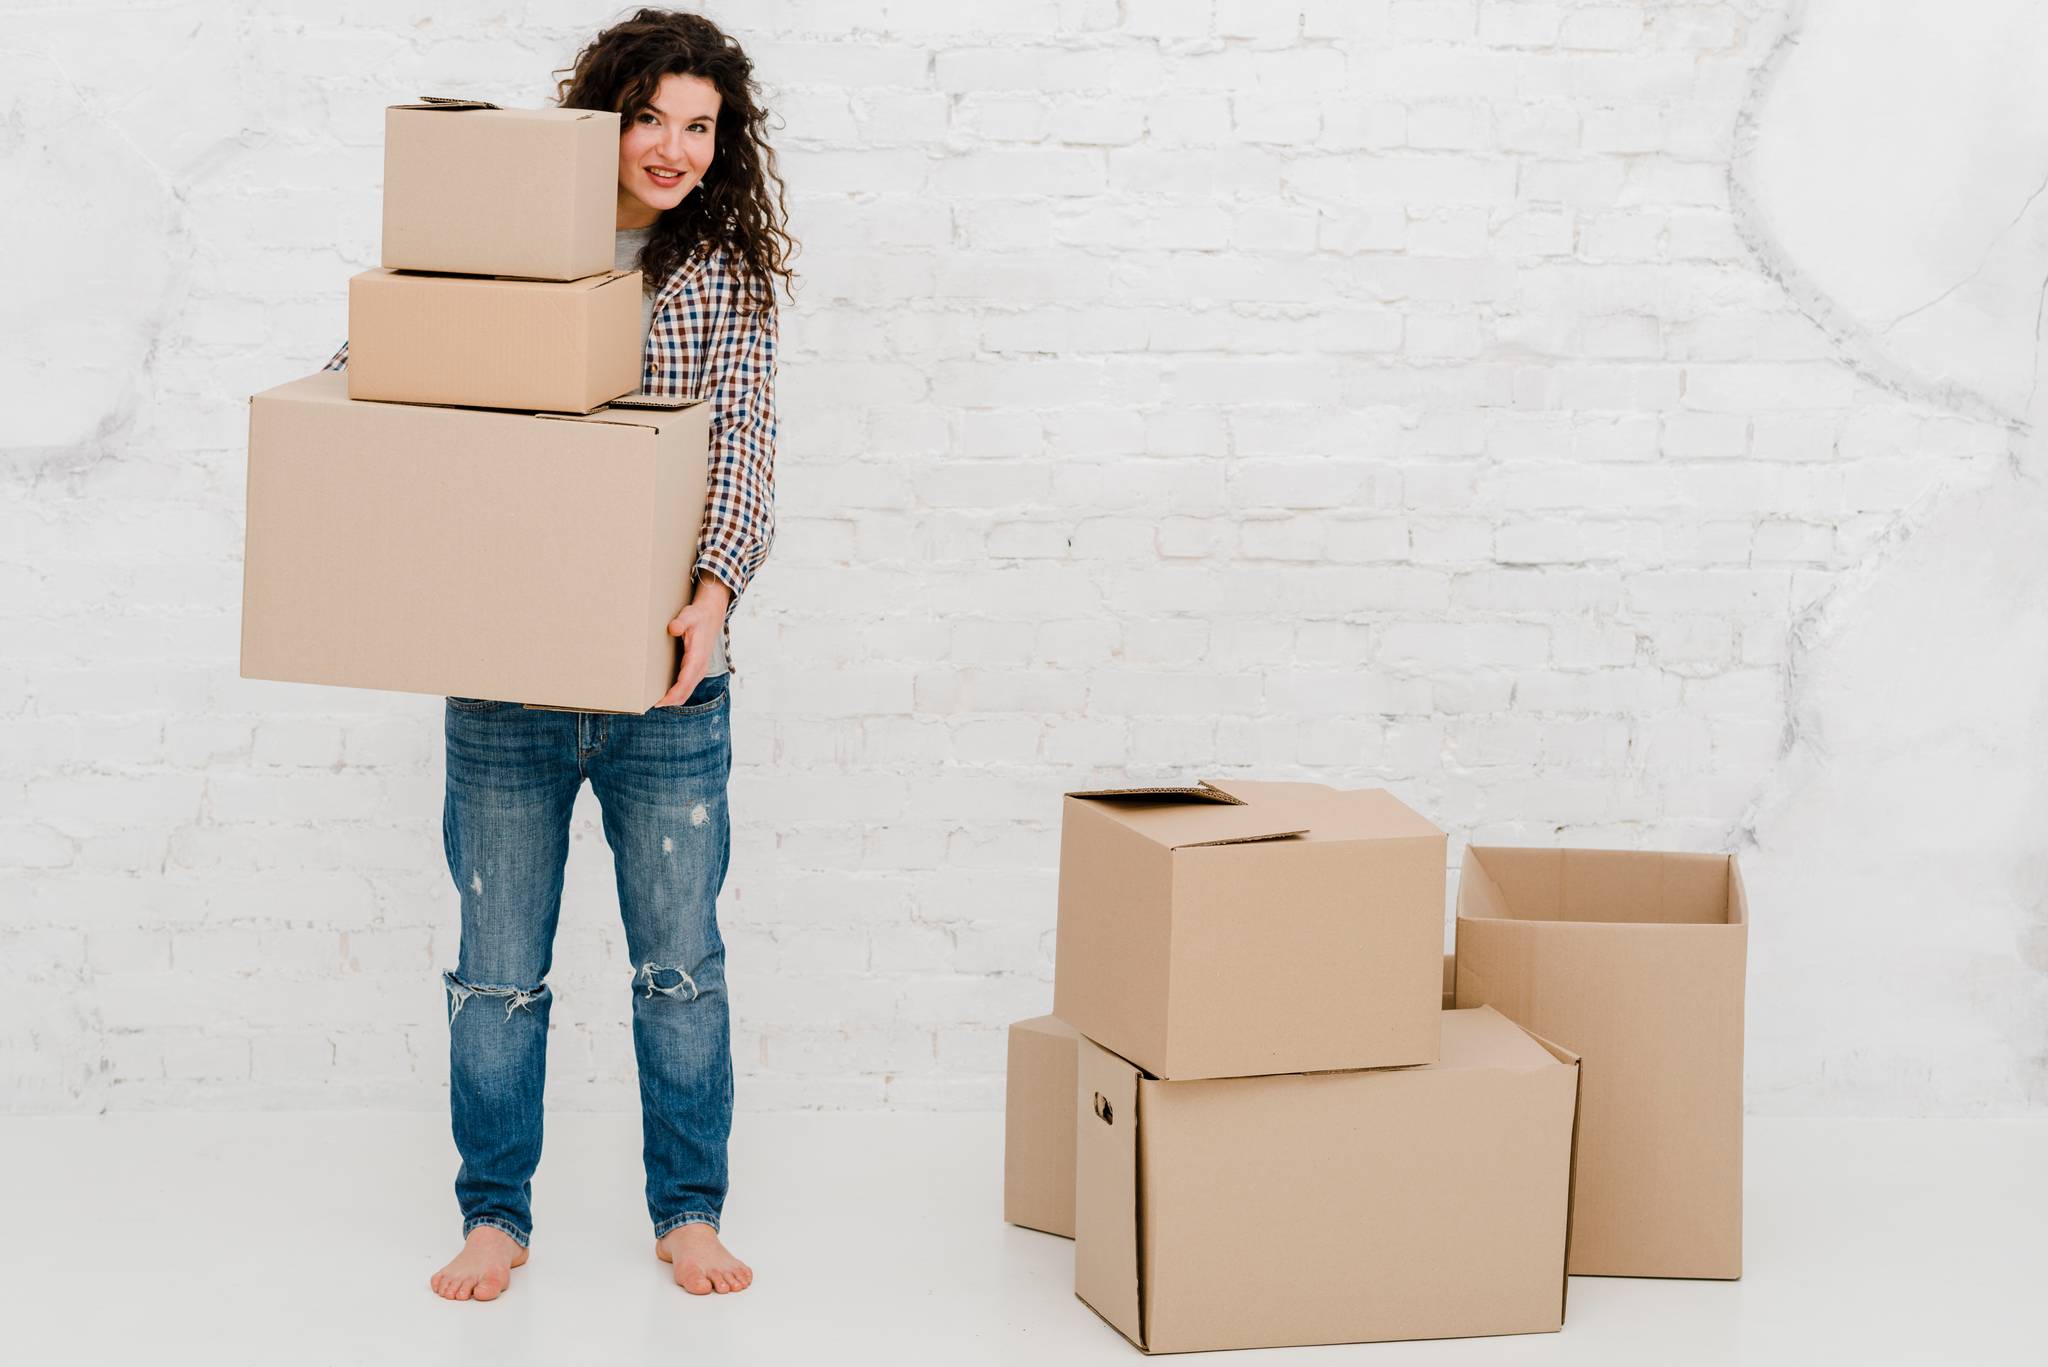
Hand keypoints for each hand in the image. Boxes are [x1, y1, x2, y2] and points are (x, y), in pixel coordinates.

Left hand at [656, 574, 731, 706]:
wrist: (711, 616)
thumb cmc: (698, 617)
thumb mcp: (689, 615)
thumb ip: (681, 622)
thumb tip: (673, 628)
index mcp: (697, 657)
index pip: (685, 682)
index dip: (672, 694)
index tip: (659, 702)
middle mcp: (700, 667)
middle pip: (685, 692)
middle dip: (669, 701)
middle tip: (650, 704)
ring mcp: (699, 670)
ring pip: (686, 692)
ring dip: (673, 699)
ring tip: (655, 701)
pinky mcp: (696, 670)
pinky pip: (687, 687)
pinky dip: (677, 693)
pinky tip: (664, 692)